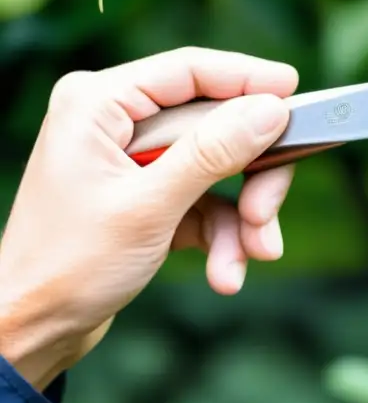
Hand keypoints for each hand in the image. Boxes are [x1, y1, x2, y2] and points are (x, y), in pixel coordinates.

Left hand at [0, 48, 298, 389]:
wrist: (33, 331)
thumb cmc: (68, 267)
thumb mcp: (149, 207)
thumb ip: (213, 153)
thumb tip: (272, 110)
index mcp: (98, 104)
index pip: (190, 71)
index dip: (249, 80)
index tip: (298, 94)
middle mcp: (116, 121)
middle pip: (216, 124)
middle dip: (251, 176)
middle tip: (265, 214)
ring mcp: (135, 158)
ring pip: (221, 167)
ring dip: (241, 217)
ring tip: (246, 258)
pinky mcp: (150, 193)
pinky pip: (208, 199)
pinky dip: (223, 235)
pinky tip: (224, 272)